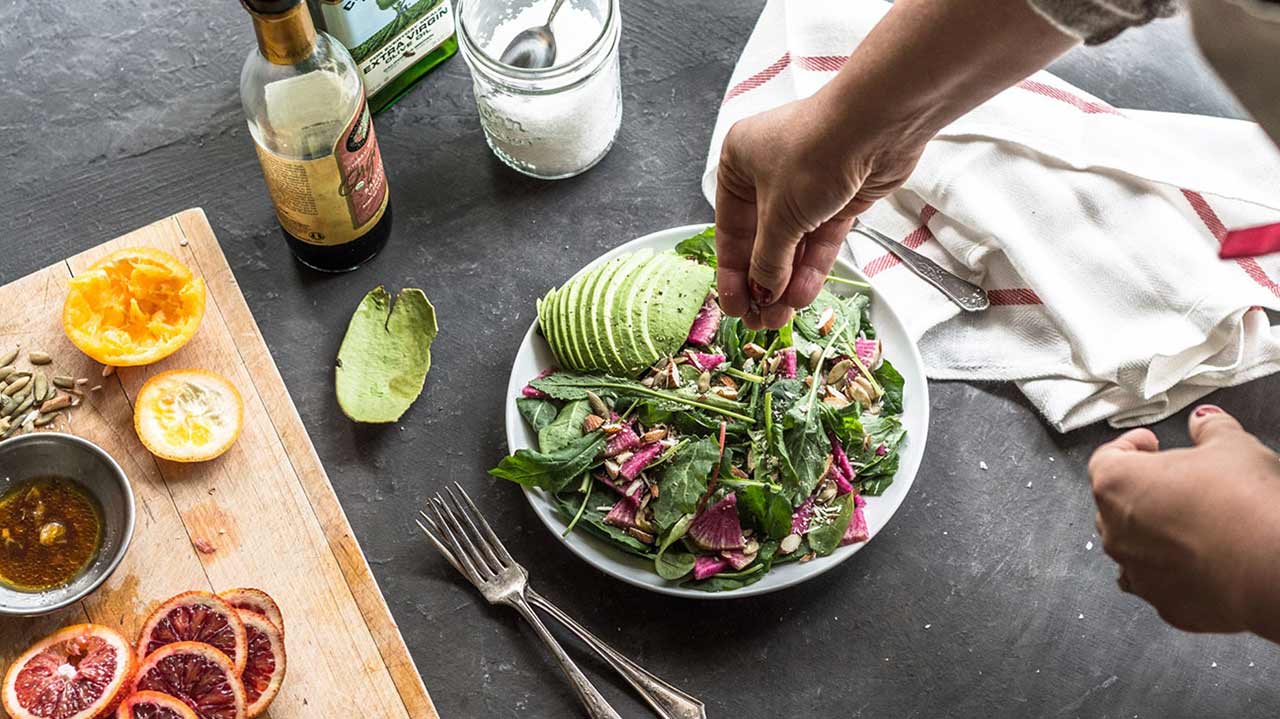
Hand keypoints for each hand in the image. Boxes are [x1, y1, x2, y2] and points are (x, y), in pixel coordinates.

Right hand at [713, 92, 926, 328]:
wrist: (877, 124)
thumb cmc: (814, 152)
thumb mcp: (779, 215)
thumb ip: (767, 259)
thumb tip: (762, 291)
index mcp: (739, 164)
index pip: (730, 229)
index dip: (732, 272)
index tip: (734, 306)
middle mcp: (769, 173)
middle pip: (762, 240)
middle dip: (763, 282)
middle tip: (761, 321)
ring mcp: (807, 186)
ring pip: (793, 244)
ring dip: (787, 281)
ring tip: (782, 317)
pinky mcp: (839, 197)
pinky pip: (820, 239)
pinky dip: (812, 267)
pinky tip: (803, 295)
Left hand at [1089, 406, 1279, 636]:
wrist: (1273, 569)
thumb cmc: (1245, 504)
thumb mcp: (1232, 447)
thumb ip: (1210, 429)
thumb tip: (1203, 422)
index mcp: (1117, 484)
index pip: (1106, 459)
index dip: (1129, 446)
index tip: (1148, 443)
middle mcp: (1115, 531)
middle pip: (1114, 504)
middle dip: (1141, 490)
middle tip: (1175, 481)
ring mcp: (1136, 572)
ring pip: (1131, 547)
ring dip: (1151, 533)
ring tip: (1187, 521)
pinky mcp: (1164, 605)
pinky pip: (1158, 581)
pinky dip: (1171, 570)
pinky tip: (1198, 560)